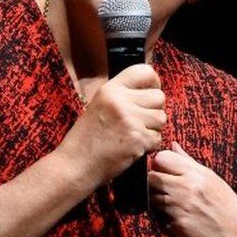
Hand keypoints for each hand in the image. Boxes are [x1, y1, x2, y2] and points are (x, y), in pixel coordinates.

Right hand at [55, 64, 165, 184]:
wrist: (75, 165)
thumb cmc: (87, 138)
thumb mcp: (99, 105)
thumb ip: (122, 95)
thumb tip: (150, 90)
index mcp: (110, 89)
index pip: (144, 71)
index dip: (153, 82)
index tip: (151, 92)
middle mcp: (120, 101)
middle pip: (159, 97)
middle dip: (154, 110)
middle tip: (141, 121)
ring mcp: (130, 120)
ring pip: (161, 118)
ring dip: (153, 129)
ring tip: (134, 135)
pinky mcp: (137, 139)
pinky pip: (157, 138)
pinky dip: (149, 145)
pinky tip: (133, 147)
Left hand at [149, 142, 236, 236]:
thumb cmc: (228, 208)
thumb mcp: (212, 180)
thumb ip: (188, 162)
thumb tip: (173, 145)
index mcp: (197, 173)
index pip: (161, 157)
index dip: (159, 165)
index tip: (164, 172)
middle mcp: (186, 187)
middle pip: (151, 176)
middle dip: (152, 182)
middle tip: (162, 189)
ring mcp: (179, 207)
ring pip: (150, 197)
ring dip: (155, 200)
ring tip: (171, 205)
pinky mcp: (175, 225)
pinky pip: (157, 216)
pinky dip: (162, 216)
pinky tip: (176, 218)